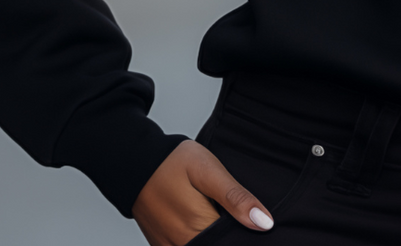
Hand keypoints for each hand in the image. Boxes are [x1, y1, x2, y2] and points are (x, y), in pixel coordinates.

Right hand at [132, 140, 273, 245]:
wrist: (136, 163)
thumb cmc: (172, 162)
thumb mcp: (208, 171)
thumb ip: (235, 198)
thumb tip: (265, 223)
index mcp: (198, 228)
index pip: (234, 242)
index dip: (246, 234)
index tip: (252, 221)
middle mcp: (183, 244)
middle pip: (219, 245)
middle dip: (230, 234)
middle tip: (225, 207)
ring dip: (214, 236)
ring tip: (214, 211)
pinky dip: (199, 238)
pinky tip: (203, 221)